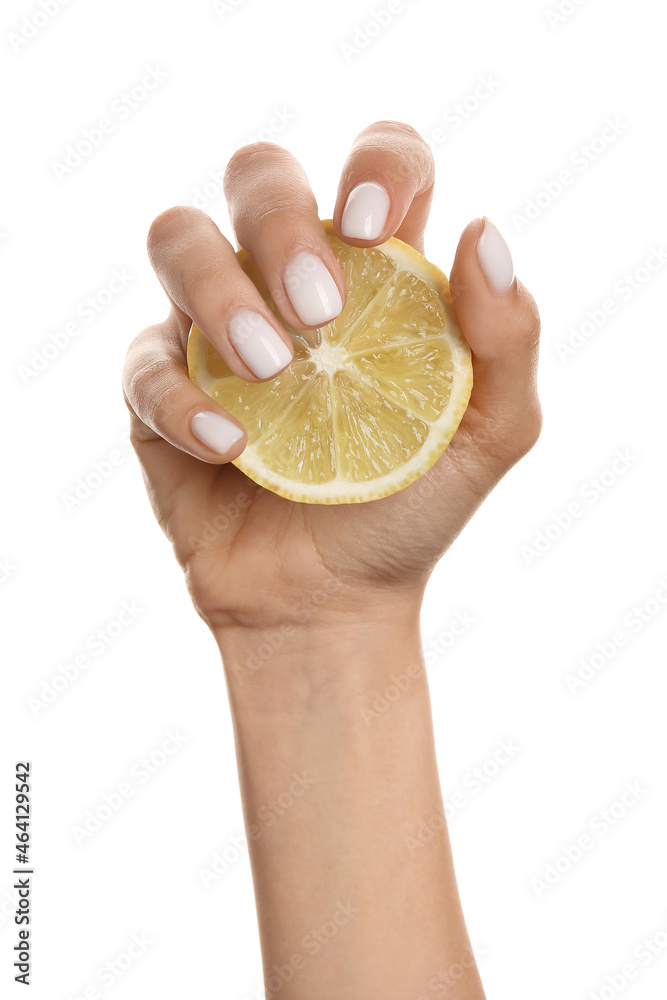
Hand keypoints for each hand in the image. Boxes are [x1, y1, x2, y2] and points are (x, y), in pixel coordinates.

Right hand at [122, 121, 540, 641]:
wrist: (332, 598)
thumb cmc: (413, 508)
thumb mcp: (494, 433)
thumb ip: (509, 338)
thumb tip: (481, 227)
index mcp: (377, 272)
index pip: (377, 160)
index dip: (373, 161)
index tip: (372, 224)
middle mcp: (287, 279)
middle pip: (259, 173)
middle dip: (281, 222)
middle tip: (320, 315)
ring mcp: (214, 326)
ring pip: (177, 237)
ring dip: (220, 293)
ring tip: (273, 373)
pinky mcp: (160, 385)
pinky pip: (145, 360)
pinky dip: (182, 400)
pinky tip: (231, 448)